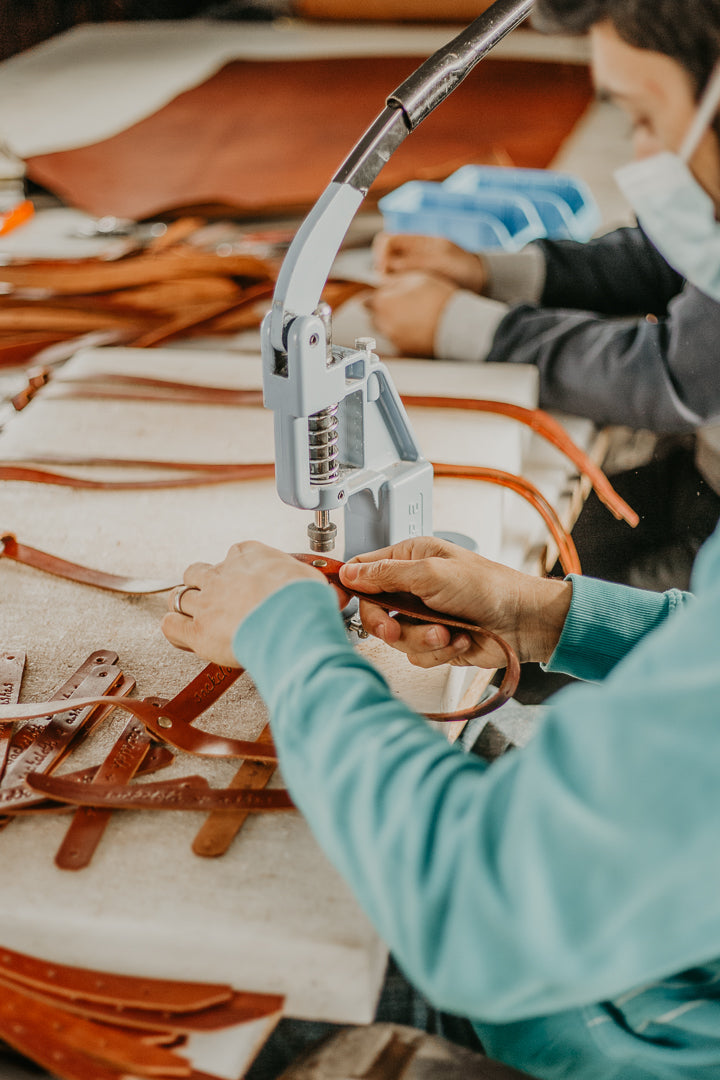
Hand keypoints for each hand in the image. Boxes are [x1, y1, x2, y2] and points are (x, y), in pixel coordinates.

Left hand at [162, 542, 339, 665]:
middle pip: (199, 570)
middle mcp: (224, 574)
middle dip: (204, 582)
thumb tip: (338, 593)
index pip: (237, 552)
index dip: (237, 566)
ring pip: (180, 595)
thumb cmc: (305, 602)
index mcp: (251, 556)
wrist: (292, 622)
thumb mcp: (314, 582)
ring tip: (194, 615)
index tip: (245, 577)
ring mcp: (207, 602)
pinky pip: (171, 625)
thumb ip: (314, 585)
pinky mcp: (197, 631)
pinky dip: (174, 629)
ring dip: (185, 604)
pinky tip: (181, 633)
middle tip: (216, 597)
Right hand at [339, 537, 572, 669]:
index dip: (348, 585)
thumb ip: (386, 574)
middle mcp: (413, 586)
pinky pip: (416, 655)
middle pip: (373, 611)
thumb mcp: (431, 573)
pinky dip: (438, 652)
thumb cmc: (489, 587)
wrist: (524, 622)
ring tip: (446, 632)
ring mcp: (423, 615)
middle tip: (394, 631)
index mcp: (410, 558)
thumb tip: (349, 572)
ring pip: (395, 638)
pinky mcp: (435, 641)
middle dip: (386, 625)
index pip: (363, 569)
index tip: (339, 601)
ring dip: (421, 640)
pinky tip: (459, 640)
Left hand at [364, 272, 456, 356]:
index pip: (366, 300)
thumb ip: (393, 281)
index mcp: (382, 303)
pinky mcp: (403, 351)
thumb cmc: (438, 298)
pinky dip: (403, 335)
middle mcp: (383, 324)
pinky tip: (417, 328)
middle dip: (383, 310)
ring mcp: (393, 339)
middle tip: (401, 304)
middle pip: (374, 317)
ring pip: (385, 329)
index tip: (385, 295)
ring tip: (412, 316)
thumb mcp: (415, 278)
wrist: (457, 324)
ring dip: (392, 323)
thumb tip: (382, 285)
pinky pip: (397, 340)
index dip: (377, 296)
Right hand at [373, 233, 487, 292]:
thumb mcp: (442, 261)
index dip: (380, 254)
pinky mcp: (416, 285)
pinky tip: (407, 301)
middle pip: (383, 259)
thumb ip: (416, 261)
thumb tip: (389, 266)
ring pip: (389, 276)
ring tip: (401, 295)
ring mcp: (413, 270)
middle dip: (383, 273)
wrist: (482, 282)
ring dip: (390, 285)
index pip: (386, 241)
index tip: (384, 271)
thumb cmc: (465, 268)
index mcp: (417, 241)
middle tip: (392, 287)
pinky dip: (398, 294)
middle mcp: (411, 254)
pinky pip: (398, 288)